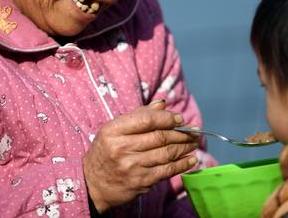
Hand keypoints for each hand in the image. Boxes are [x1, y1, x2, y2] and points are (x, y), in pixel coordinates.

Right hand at [82, 100, 199, 212]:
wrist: (93, 184)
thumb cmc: (106, 151)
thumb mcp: (114, 129)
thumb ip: (139, 115)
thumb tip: (163, 104)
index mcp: (113, 131)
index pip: (146, 120)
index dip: (167, 118)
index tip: (180, 119)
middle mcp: (121, 148)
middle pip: (160, 137)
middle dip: (181, 133)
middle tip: (194, 131)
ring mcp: (132, 167)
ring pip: (166, 153)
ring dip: (185, 147)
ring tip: (194, 143)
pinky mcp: (141, 182)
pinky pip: (167, 171)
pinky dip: (182, 164)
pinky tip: (191, 159)